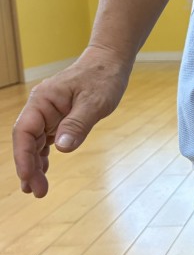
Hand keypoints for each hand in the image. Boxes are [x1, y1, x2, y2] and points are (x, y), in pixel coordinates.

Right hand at [12, 45, 131, 196]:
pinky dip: (43, 156)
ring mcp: (48, 113)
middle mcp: (40, 107)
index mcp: (42, 100)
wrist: (109, 63)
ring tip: (37, 188)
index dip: (23, 157)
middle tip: (37, 192)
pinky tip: (44, 171)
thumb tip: (61, 149)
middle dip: (28, 167)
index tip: (28, 177)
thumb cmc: (102, 78)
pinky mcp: (58, 118)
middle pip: (26, 141)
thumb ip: (77, 124)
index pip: (24, 132)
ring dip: (34, 164)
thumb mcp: (94, 102)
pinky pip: (45, 139)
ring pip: (34, 143)